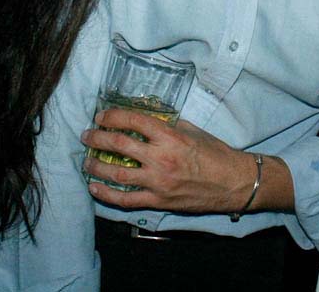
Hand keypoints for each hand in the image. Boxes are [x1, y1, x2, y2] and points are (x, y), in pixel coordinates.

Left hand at [81, 108, 258, 212]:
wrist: (232, 183)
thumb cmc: (215, 153)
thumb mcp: (191, 130)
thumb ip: (167, 126)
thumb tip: (145, 122)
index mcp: (170, 136)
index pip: (133, 121)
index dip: (113, 116)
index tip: (101, 116)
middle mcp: (160, 158)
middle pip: (119, 145)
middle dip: (98, 138)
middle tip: (87, 136)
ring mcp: (158, 182)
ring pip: (117, 175)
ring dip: (97, 166)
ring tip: (86, 160)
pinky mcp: (158, 201)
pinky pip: (126, 200)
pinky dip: (107, 195)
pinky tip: (94, 188)